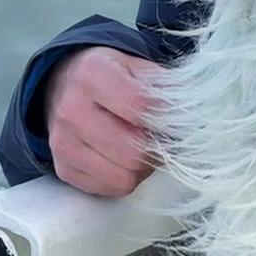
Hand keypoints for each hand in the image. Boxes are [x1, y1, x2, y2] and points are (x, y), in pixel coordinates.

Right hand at [42, 46, 164, 196]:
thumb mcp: (136, 66)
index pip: (142, 107)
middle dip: (156, 150)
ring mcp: (63, 143)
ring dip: (143, 169)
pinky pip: (109, 189)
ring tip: (142, 149)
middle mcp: (71, 109)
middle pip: (134, 152)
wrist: (64, 87)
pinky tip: (122, 159)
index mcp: (92, 74)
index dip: (167, 118)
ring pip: (124, 178)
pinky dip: (124, 178)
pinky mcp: (63, 169)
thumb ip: (164, 86)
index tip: (177, 119)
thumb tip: (192, 116)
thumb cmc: (110, 77)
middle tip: (162, 140)